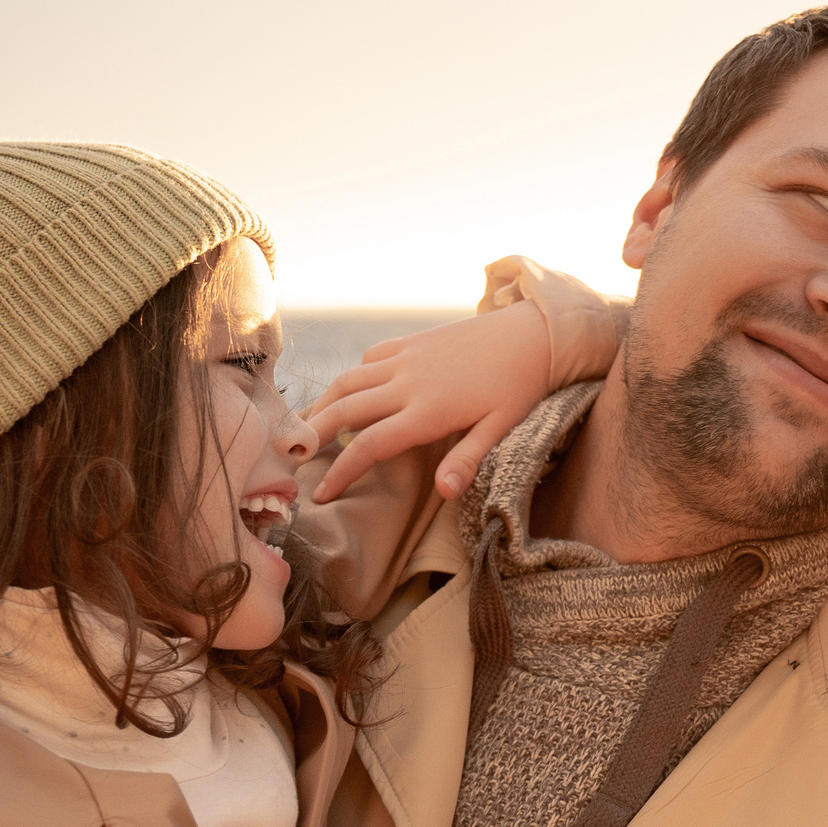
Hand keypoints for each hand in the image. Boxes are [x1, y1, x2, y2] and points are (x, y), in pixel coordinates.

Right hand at [303, 303, 553, 504]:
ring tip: (310, 427)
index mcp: (426, 411)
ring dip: (324, 403)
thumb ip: (468, 459)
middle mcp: (407, 383)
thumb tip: (445, 493)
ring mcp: (406, 358)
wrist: (532, 332)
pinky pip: (370, 358)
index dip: (339, 472)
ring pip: (348, 380)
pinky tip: (353, 392)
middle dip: (313, 436)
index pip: (368, 446)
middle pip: (343, 410)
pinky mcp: (411, 342)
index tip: (320, 494)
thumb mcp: (502, 428)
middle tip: (294, 458)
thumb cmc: (520, 386)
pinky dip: (354, 377)